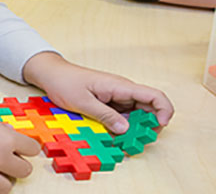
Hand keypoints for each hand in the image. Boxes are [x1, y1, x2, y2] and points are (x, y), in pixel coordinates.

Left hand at [22, 52, 173, 133]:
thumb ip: (104, 115)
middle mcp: (122, 91)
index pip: (155, 95)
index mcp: (120, 86)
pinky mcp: (109, 103)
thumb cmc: (64, 83)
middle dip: (149, 126)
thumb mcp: (82, 102)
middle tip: (136, 141)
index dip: (164, 112)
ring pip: (137, 115)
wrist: (51, 74)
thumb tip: (126, 128)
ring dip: (135, 129)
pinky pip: (123, 116)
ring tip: (124, 142)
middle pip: (150, 109)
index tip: (157, 128)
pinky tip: (115, 137)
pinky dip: (123, 127)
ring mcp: (116, 97)